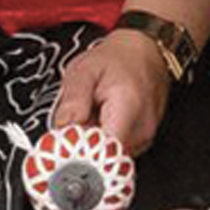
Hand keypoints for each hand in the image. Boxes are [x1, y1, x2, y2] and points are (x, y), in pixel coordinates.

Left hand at [50, 27, 173, 155]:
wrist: (147, 51)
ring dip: (94, 144)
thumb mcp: (84, 70)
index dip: (78, 155)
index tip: (63, 147)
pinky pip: (118, 151)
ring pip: (109, 156)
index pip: (101, 154)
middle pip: (103, 158)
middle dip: (83, 147)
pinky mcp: (144, 141)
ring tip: (92, 117)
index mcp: (127, 109)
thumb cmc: (117, 58)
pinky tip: (102, 122)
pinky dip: (105, 141)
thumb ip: (73, 100)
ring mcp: (145, 138)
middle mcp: (141, 129)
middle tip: (76, 123)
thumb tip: (62, 131)